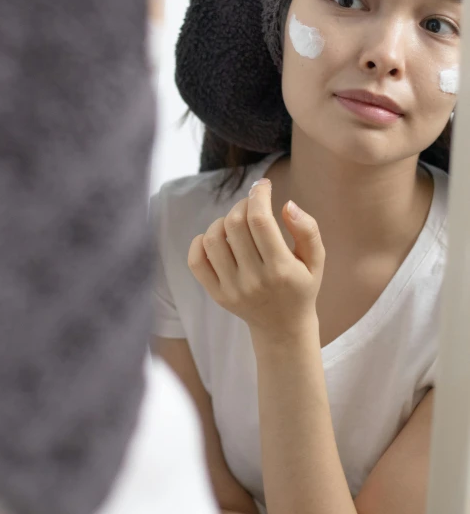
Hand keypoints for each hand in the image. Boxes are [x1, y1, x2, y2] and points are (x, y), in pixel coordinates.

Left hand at [188, 177, 324, 340]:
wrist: (283, 328)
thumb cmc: (301, 286)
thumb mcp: (316, 260)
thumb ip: (308, 229)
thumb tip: (287, 204)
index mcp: (281, 269)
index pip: (260, 221)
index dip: (259, 195)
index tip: (263, 185)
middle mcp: (254, 280)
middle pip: (235, 225)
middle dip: (243, 204)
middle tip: (253, 205)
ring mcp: (232, 289)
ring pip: (213, 239)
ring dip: (223, 220)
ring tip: (237, 223)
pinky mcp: (217, 294)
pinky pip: (197, 261)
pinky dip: (201, 241)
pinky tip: (218, 237)